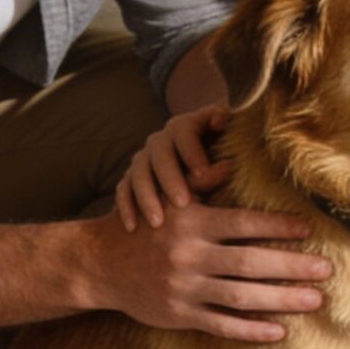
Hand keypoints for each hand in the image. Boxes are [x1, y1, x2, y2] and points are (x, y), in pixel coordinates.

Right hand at [85, 202, 330, 342]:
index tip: (309, 229)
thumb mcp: (169, 199)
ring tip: (315, 300)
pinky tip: (279, 331)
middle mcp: (189, 255)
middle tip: (327, 269)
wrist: (100, 263)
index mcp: (191, 221)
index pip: (244, 223)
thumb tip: (232, 165)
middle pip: (251, 263)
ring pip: (242, 297)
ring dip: (282, 299)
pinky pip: (221, 326)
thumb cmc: (145, 225)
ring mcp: (184, 289)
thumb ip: (200, 185)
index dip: (279, 226)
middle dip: (293, 266)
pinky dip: (252, 330)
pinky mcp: (179, 315)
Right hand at [116, 106, 229, 230]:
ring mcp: (143, 159)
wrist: (196, 169)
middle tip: (183, 202)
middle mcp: (161, 141)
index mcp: (184, 127)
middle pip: (160, 155)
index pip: (184, 134)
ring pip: (139, 174)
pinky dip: (126, 208)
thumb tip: (219, 121)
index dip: (192, 151)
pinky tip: (132, 227)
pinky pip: (124, 190)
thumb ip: (224, 130)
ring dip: (147, 197)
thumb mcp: (225, 142)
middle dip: (171, 179)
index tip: (202, 173)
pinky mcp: (131, 178)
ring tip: (157, 222)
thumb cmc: (221, 156)